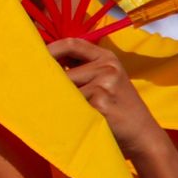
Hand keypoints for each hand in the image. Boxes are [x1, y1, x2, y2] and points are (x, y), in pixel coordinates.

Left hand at [48, 37, 165, 159]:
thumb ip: (82, 66)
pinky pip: (72, 104)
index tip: (34, 56)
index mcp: (107, 58)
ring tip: (65, 109)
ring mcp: (105, 84)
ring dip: (60, 100)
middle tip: (38, 89)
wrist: (143, 134)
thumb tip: (45, 59)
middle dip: (52, 82)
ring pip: (66, 89)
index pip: (73, 43)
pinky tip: (74, 118)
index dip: (51, 48)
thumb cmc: (117, 106)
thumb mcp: (107, 79)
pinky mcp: (100, 103)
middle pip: (64, 70)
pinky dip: (67, 111)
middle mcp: (108, 68)